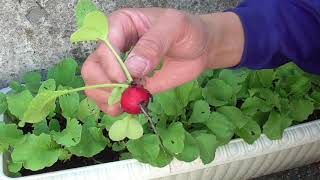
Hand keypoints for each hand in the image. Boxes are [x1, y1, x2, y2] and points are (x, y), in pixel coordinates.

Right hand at [81, 8, 243, 115]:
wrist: (199, 49)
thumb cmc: (187, 31)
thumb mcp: (174, 28)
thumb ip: (154, 44)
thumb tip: (132, 69)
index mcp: (120, 25)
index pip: (103, 45)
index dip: (110, 64)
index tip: (126, 79)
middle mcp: (114, 46)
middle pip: (92, 67)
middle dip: (103, 85)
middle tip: (124, 94)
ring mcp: (119, 68)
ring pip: (95, 84)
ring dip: (105, 99)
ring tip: (123, 106)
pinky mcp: (128, 85)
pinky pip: (110, 98)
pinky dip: (114, 107)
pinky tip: (127, 108)